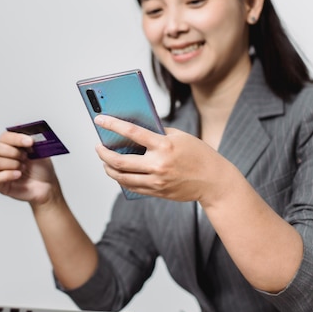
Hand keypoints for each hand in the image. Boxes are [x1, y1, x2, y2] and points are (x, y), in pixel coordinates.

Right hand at [0, 131, 61, 205]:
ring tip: (24, 168)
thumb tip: (19, 125)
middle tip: (25, 156)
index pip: (4, 137)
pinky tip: (19, 175)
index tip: (30, 142)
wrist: (47, 186)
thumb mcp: (40, 150)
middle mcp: (1, 156)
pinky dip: (9, 175)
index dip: (16, 138)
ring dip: (12, 164)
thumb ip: (30, 137)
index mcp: (10, 145)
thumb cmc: (42, 169)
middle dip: (12, 151)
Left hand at [93, 114, 229, 201]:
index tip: (99, 119)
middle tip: (98, 147)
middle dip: (103, 153)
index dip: (112, 124)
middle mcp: (158, 164)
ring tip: (104, 161)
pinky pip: (132, 187)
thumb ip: (158, 132)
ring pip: (122, 177)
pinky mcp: (158, 192)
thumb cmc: (198, 154)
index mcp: (164, 145)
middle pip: (120, 161)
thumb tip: (133, 129)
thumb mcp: (180, 137)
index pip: (132, 132)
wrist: (214, 181)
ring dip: (108, 168)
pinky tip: (117, 172)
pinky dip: (121, 179)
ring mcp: (157, 181)